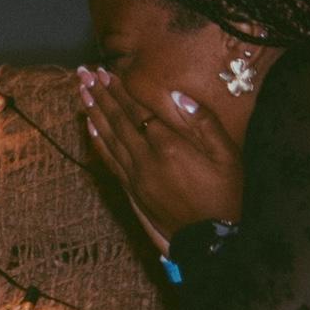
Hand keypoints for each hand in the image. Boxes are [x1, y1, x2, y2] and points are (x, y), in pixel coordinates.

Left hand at [79, 67, 243, 237]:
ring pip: (109, 138)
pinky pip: (109, 160)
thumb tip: (177, 96)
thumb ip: (204, 123)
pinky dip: (97, 141)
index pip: (139, 110)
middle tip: (84, 74)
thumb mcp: (227, 155)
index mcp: (170, 146)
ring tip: (82, 92)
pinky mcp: (132, 189)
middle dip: (101, 95)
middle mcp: (147, 159)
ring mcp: (136, 175)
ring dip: (94, 113)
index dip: (121, 90)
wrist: (209, 238)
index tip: (106, 72)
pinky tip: (89, 126)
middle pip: (118, 120)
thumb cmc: (225, 194)